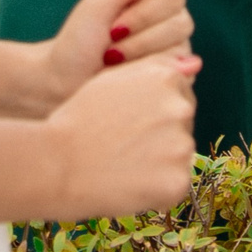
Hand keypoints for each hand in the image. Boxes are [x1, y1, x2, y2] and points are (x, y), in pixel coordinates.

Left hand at [40, 0, 194, 105]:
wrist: (64, 82)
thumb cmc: (79, 40)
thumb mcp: (100, 1)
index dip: (143, 14)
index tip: (112, 27)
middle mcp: (171, 24)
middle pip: (181, 23)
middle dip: (140, 39)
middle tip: (111, 49)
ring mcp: (175, 53)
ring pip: (181, 50)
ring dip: (141, 58)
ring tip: (115, 64)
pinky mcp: (172, 80)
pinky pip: (178, 76)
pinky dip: (148, 77)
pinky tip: (129, 79)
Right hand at [41, 52, 199, 218]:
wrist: (57, 164)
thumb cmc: (79, 119)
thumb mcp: (113, 78)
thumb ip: (155, 68)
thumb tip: (195, 64)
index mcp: (166, 78)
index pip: (179, 94)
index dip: (153, 110)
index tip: (130, 121)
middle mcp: (180, 108)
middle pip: (183, 123)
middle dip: (161, 133)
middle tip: (124, 145)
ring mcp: (182, 146)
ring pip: (179, 154)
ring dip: (160, 161)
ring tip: (123, 164)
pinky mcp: (178, 181)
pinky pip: (175, 183)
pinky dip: (157, 187)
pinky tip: (129, 183)